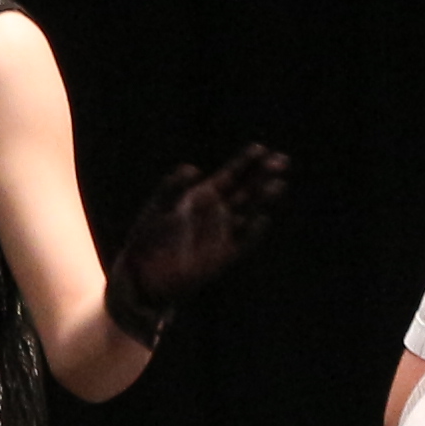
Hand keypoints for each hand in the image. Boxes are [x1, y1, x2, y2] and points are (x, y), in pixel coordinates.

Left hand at [105, 141, 292, 338]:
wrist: (143, 276)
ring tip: (278, 183)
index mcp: (202, 197)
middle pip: (247, 191)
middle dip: (263, 176)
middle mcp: (217, 214)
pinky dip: (252, 232)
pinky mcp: (223, 257)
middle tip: (281, 161)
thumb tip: (192, 168)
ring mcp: (222, 235)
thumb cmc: (148, 239)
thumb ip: (172, 187)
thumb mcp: (158, 206)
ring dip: (263, 199)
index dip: (245, 163)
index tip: (261, 148)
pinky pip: (243, 243)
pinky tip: (261, 218)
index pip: (231, 176)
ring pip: (249, 212)